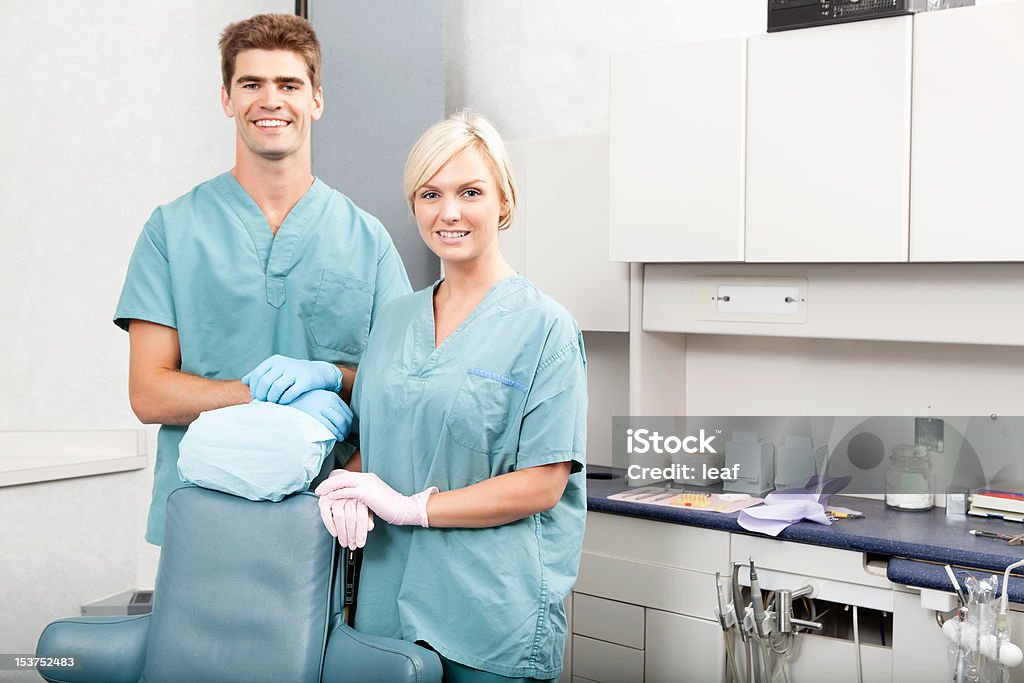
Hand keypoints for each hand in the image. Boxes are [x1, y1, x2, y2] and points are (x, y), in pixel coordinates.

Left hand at [242, 355, 342, 403]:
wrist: (318, 372)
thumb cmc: (293, 373)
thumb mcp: (276, 369)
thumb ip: (260, 374)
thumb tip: (244, 381)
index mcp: (274, 361)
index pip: (258, 375)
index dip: (255, 388)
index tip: (257, 397)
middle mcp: (284, 364)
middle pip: (265, 382)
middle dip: (263, 395)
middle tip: (265, 402)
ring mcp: (295, 371)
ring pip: (276, 388)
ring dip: (272, 399)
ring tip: (274, 402)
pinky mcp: (305, 380)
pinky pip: (290, 393)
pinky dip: (284, 400)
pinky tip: (284, 402)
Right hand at [285, 390, 352, 441]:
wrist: (283, 401)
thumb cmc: (301, 402)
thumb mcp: (318, 398)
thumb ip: (329, 406)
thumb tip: (342, 420)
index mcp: (331, 396)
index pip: (348, 412)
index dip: (349, 424)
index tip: (345, 430)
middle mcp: (328, 401)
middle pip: (346, 420)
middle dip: (346, 430)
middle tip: (342, 436)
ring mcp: (321, 409)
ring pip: (340, 424)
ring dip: (341, 434)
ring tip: (336, 438)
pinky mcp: (313, 417)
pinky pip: (329, 429)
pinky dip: (332, 435)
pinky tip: (329, 438)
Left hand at [316, 470, 437, 526]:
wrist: (404, 508)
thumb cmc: (390, 507)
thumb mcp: (374, 499)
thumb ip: (362, 497)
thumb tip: (350, 502)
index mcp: (368, 478)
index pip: (347, 476)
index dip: (334, 480)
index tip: (325, 487)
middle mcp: (367, 478)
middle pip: (342, 476)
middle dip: (328, 482)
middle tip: (318, 490)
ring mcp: (367, 484)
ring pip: (343, 481)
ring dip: (329, 487)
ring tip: (320, 493)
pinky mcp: (367, 493)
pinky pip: (348, 491)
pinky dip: (337, 493)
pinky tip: (330, 498)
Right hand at [318, 494, 373, 548]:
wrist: (346, 490)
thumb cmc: (359, 500)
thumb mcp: (367, 508)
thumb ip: (368, 516)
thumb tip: (370, 527)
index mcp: (360, 494)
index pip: (361, 515)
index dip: (361, 531)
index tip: (360, 542)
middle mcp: (348, 493)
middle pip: (350, 516)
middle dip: (351, 534)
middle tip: (352, 544)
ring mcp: (336, 495)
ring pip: (339, 516)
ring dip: (342, 532)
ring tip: (344, 541)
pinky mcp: (325, 499)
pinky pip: (326, 513)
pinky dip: (330, 525)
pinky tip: (335, 533)